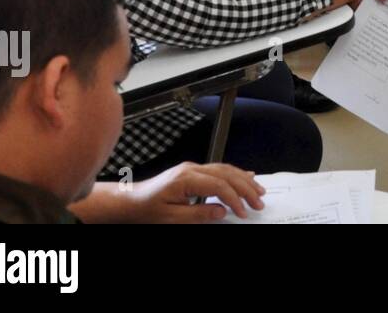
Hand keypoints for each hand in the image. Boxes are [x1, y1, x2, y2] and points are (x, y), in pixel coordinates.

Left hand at [117, 163, 265, 222]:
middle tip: (259, 202)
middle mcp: (192, 169)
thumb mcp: (170, 218)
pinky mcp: (193, 172)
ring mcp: (193, 168)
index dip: (235, 198)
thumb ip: (198, 214)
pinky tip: (246, 176)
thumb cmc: (146, 210)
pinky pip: (219, 169)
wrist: (129, 201)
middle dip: (245, 188)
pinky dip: (235, 174)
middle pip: (227, 174)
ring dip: (244, 180)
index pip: (219, 185)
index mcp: (186, 178)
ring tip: (258, 191)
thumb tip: (222, 211)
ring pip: (226, 169)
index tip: (243, 212)